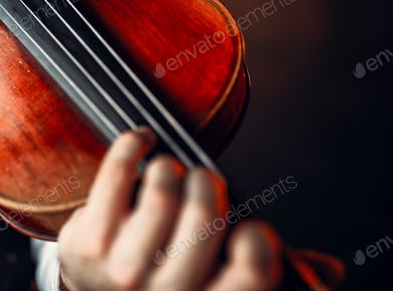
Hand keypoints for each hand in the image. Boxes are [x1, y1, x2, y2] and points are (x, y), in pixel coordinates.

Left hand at [57, 128, 343, 289]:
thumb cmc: (166, 278)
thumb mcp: (216, 284)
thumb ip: (264, 274)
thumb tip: (329, 270)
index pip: (253, 269)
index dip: (258, 237)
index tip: (249, 223)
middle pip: (203, 214)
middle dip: (206, 184)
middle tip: (201, 181)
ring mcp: (121, 269)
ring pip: (161, 189)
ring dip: (170, 167)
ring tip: (168, 171)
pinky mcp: (86, 242)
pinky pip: (116, 174)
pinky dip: (133, 144)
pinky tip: (143, 140)